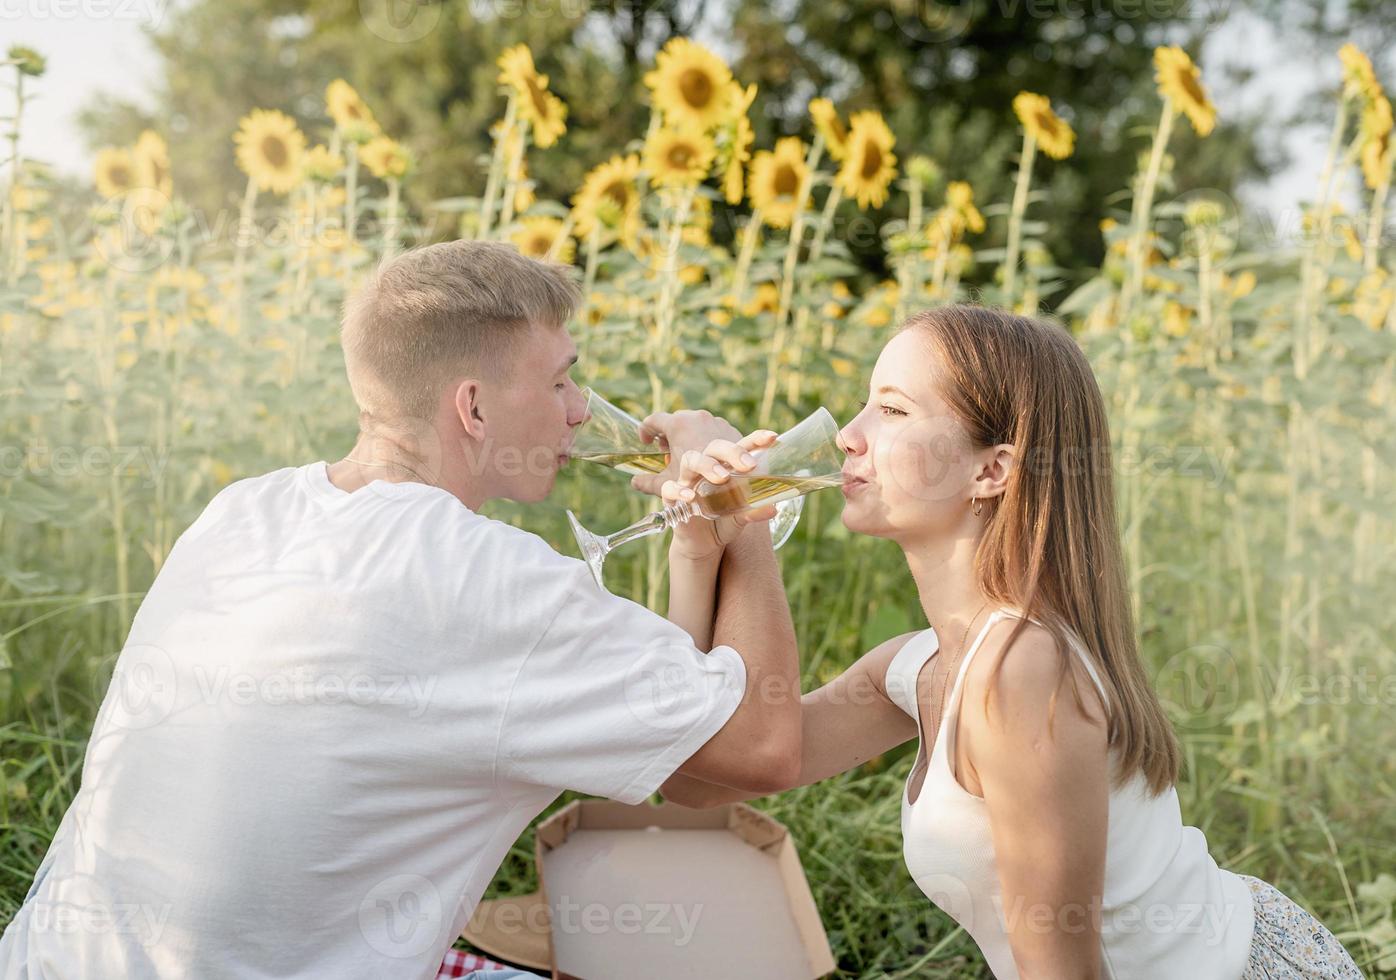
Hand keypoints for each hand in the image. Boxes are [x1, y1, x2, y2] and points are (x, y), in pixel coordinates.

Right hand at [629, 409, 739, 496]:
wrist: (739, 479)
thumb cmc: (700, 481)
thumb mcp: (669, 483)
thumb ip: (649, 482)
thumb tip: (635, 482)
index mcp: (678, 425)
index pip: (654, 420)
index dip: (646, 430)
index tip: (646, 442)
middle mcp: (697, 417)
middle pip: (675, 421)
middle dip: (668, 435)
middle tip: (666, 450)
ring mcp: (715, 421)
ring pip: (696, 424)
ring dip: (690, 436)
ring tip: (687, 452)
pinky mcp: (730, 429)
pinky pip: (714, 429)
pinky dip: (707, 439)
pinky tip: (706, 453)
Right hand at [660, 430, 779, 562]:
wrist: (703, 543)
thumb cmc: (723, 522)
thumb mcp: (741, 518)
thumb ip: (753, 511)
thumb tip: (772, 508)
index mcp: (727, 467)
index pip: (741, 447)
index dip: (756, 439)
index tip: (772, 437)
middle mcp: (707, 468)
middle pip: (715, 447)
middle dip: (732, 451)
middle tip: (749, 465)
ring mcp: (688, 480)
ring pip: (691, 459)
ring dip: (707, 465)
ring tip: (722, 477)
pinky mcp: (673, 497)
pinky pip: (670, 488)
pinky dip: (679, 490)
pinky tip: (691, 497)